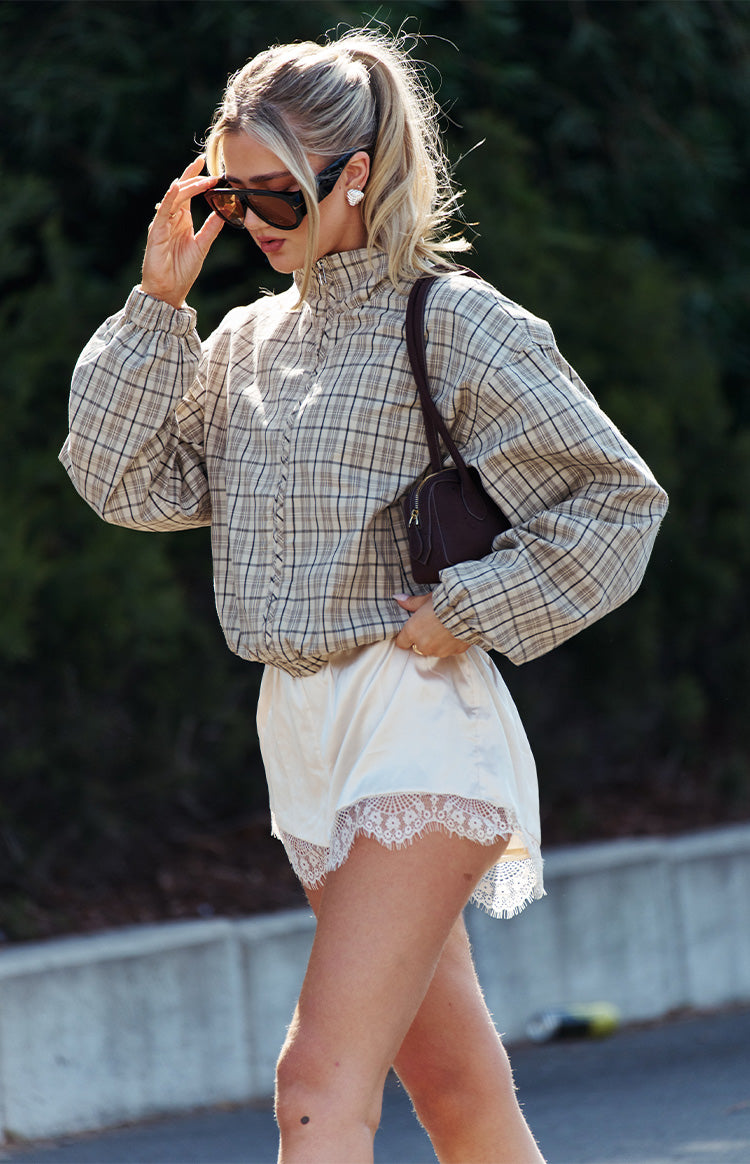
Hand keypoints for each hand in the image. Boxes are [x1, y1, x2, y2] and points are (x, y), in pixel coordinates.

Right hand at [140, 157, 223, 308]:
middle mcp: (171, 219)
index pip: (188, 194)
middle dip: (194, 177)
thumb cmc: (181, 270)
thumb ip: (211, 228)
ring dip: (187, 185)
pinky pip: (163, 211)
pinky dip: (169, 198)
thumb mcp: (202, 246)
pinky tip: (177, 187)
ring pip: (174, 198)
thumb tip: (224, 212)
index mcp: (182, 220)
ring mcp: (163, 224)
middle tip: (208, 167)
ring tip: (201, 176)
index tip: (211, 169)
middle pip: (181, 191)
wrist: (169, 290)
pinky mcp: (157, 232)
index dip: (197, 180)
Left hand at [393, 593, 469, 656]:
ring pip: (433, 650)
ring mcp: (439, 651)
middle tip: (431, 626)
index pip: (401, 643)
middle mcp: (423, 645)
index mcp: (412, 632)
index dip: (406, 637)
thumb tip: (399, 598)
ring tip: (444, 628)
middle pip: (417, 647)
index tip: (411, 631)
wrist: (468, 610)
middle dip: (422, 639)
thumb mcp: (426, 599)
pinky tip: (454, 632)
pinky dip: (450, 644)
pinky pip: (449, 650)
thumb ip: (411, 602)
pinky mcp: (453, 652)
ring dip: (436, 643)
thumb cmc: (446, 603)